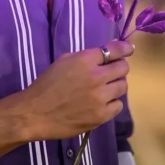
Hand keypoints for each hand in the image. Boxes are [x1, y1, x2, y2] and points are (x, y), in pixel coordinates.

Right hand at [20, 39, 134, 141]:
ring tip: (105, 90)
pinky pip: (118, 106)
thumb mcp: (63, 62)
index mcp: (85, 61)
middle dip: (119, 68)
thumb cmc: (46, 85)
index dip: (125, 48)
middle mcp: (97, 77)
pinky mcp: (101, 115)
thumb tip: (104, 55)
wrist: (35, 113)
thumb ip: (85, 57)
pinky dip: (112, 103)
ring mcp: (101, 98)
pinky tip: (101, 104)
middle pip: (123, 68)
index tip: (129, 49)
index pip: (114, 50)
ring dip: (116, 86)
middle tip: (112, 73)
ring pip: (123, 87)